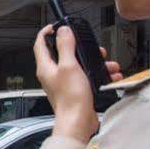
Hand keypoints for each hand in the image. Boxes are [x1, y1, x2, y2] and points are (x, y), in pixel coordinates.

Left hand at [32, 25, 118, 142]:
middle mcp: (52, 75)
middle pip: (63, 53)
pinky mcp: (75, 91)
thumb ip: (65, 46)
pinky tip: (109, 76)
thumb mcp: (69, 66)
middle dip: (79, 47)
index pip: (40, 44)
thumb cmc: (71, 98)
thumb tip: (62, 31)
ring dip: (94, 62)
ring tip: (107, 62)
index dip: (46, 32)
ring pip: (78, 65)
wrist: (78, 122)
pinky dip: (98, 75)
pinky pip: (86, 77)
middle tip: (89, 45)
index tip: (56, 26)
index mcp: (46, 67)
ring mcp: (63, 83)